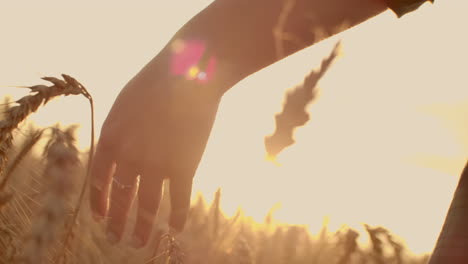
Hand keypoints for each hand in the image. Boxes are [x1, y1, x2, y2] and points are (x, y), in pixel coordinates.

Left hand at [89, 50, 221, 246]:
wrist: (187, 73)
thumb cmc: (156, 82)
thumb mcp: (124, 103)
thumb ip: (119, 130)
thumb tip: (116, 149)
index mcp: (112, 140)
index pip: (99, 181)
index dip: (100, 202)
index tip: (101, 217)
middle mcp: (130, 158)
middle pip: (121, 199)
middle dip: (117, 223)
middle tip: (116, 239)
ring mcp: (157, 165)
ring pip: (147, 207)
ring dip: (142, 229)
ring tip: (139, 243)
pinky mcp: (185, 167)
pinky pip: (179, 201)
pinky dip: (176, 217)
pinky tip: (175, 229)